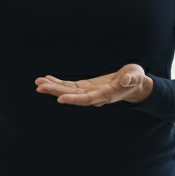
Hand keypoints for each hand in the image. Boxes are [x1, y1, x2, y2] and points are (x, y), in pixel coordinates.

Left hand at [35, 64, 152, 105]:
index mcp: (106, 95)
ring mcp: (89, 92)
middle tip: (40, 87)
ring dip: (53, 87)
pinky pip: (70, 86)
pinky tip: (48, 80)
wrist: (133, 85)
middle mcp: (94, 96)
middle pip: (73, 95)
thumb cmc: (135, 79)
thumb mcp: (136, 75)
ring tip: (38, 83)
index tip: (60, 99)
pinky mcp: (86, 87)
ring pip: (68, 91)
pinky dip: (58, 83)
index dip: (74, 99)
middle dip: (56, 92)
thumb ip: (131, 78)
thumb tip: (125, 79)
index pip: (87, 98)